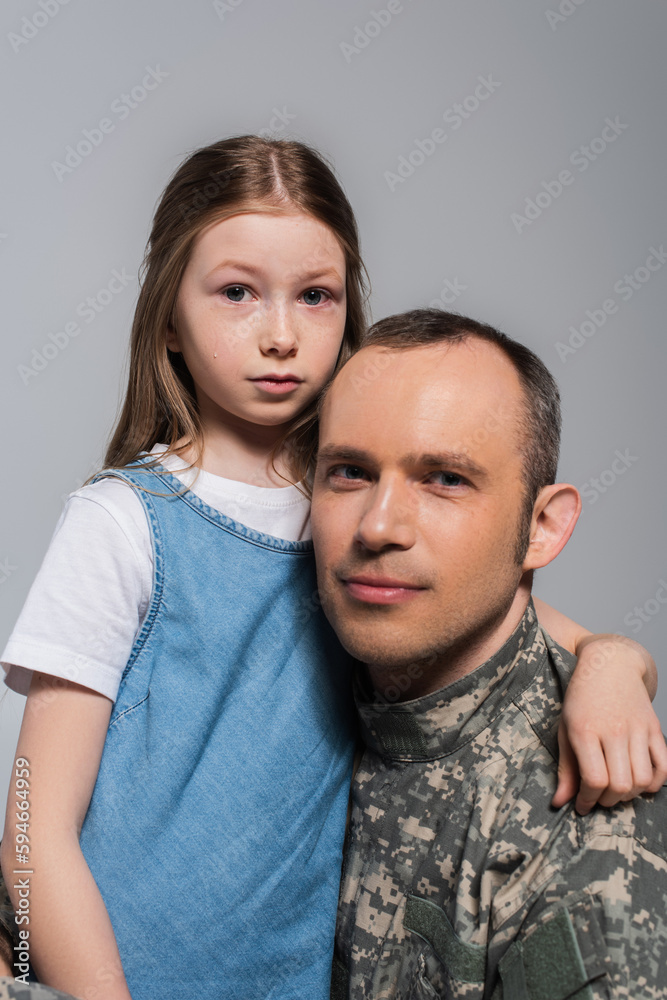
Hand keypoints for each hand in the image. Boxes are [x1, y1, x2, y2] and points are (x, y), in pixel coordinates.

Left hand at [552, 637, 666, 813]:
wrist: (609, 665)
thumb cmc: (582, 698)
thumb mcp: (565, 729)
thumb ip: (565, 768)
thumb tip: (560, 802)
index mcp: (585, 730)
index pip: (594, 779)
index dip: (588, 800)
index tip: (582, 805)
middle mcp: (613, 730)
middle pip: (620, 784)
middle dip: (608, 801)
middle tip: (599, 798)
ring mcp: (637, 729)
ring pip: (642, 779)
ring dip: (630, 795)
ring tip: (617, 791)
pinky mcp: (654, 728)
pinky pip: (664, 766)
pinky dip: (655, 782)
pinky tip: (640, 783)